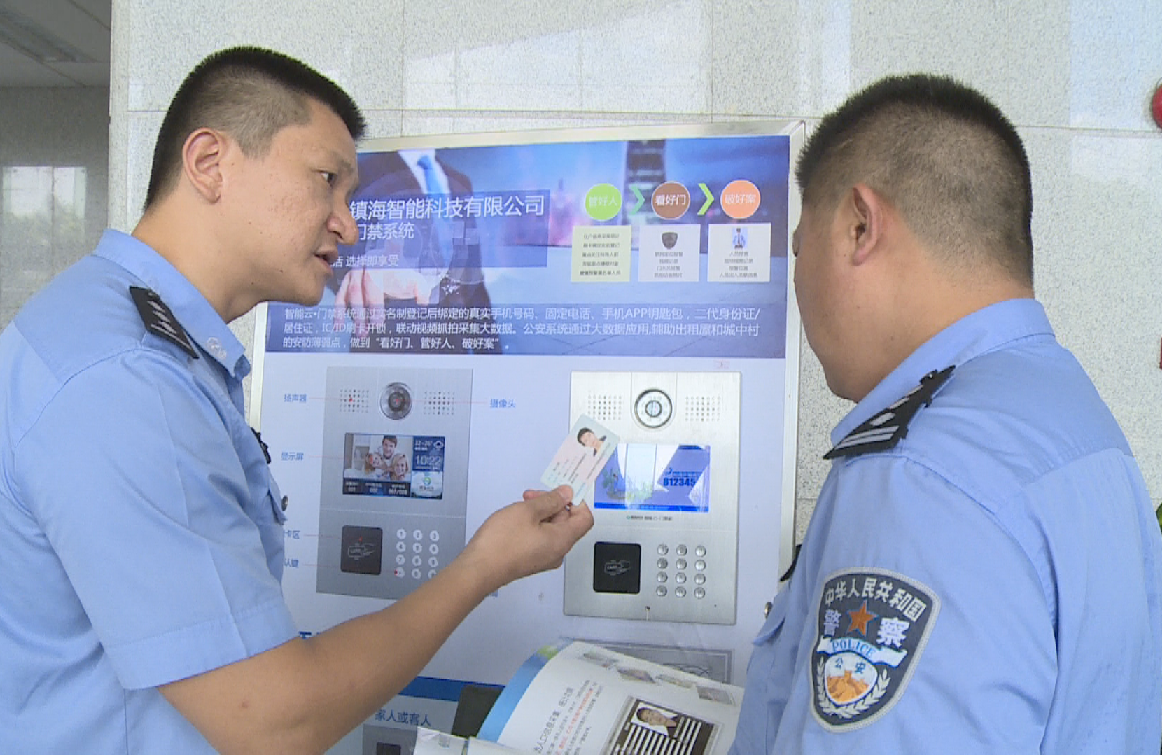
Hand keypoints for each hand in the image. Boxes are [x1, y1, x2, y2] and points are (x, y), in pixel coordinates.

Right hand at [333, 268, 436, 337]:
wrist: (395, 267)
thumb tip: (423, 302)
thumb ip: (421, 290)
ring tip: (358, 333)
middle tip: (365, 331)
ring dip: (350, 315)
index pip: (373, 285)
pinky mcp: (347, 284)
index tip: (378, 322)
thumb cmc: (405, 277)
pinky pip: (340, 297)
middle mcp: (362, 268)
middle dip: (360, 313)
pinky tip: (338, 326)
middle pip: (357, 291)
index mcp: (379, 265)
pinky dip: (338, 312)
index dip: (374, 305)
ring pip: (346, 295)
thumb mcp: (416, 280)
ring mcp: (352, 275)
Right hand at [460, 486, 592, 590]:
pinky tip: (516, 519)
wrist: (478, 569)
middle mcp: (557, 552)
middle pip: (567, 522)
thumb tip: (567, 494)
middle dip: (552, 504)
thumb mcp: (527, 511)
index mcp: (562, 540)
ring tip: (521, 506)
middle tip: (533, 495)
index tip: (565, 490)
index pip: (585, 518)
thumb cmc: (501, 544)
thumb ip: (550, 500)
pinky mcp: (530, 560)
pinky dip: (533, 525)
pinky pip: (540, 538)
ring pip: (551, 529)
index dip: (577, 501)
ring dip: (540, 513)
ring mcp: (543, 557)